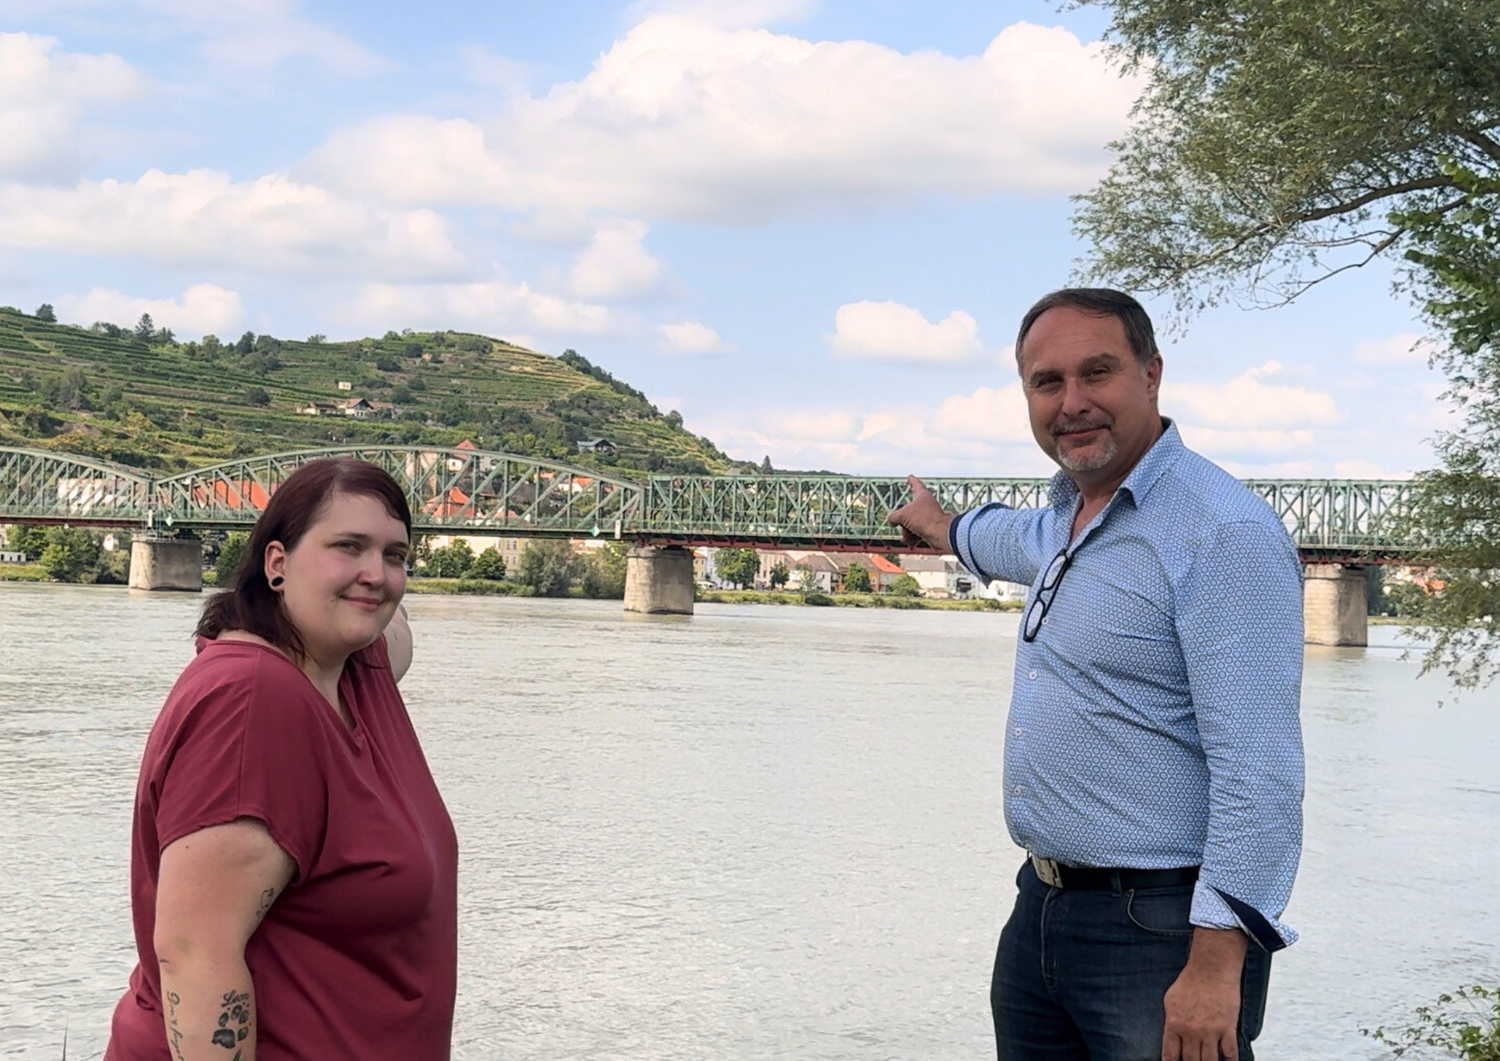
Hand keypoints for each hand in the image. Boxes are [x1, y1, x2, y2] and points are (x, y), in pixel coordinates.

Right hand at [885, 475, 954, 550]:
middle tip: (900, 524)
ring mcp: (928, 518)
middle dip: (902, 520)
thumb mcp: (902, 515)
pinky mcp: (930, 529)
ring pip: (911, 523)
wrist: (940, 534)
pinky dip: (912, 537)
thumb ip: (893, 517)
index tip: (909, 476)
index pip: (916, 484)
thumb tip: (892, 521)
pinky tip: (910, 542)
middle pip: (908, 510)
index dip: (911, 480)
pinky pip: (916, 532)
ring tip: (907, 536)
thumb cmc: (924, 519)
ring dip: (906, 531)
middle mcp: (927, 505)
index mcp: (923, 496)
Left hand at [1162, 928, 1245, 1060]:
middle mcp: (1191, 1032)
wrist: (1211, 969)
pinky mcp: (1227, 1029)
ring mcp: (1211, 1032)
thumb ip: (1171, 1021)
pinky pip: (1230, 1054)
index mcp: (1174, 1024)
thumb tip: (1170, 1036)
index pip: (1170, 1055)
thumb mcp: (1170, 1000)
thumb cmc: (1190, 981)